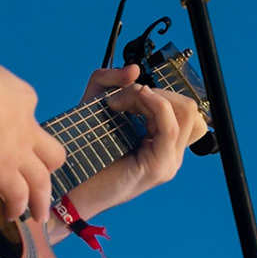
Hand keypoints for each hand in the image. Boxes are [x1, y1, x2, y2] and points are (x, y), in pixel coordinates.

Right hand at [0, 50, 66, 221]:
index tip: (10, 138)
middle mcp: (29, 126)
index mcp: (25, 98)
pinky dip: (18, 207)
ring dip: (41, 200)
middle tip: (44, 185)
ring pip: (42, 181)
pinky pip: (18, 195)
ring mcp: (19, 151)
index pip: (31, 118)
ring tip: (39, 214)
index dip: (24, 129)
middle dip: (50, 170)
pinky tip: (12, 215)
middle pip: (54, 155)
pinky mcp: (3, 169)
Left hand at [59, 65, 208, 223]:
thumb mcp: (95, 106)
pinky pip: (170, 125)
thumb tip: (134, 70)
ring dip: (150, 96)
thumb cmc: (82, 153)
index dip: (160, 93)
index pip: (184, 109)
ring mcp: (169, 162)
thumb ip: (110, 80)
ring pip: (183, 111)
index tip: (126, 95)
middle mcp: (170, 154)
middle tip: (120, 99)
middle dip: (155, 92)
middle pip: (187, 107)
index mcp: (162, 143)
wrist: (69, 187)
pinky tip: (131, 101)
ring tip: (119, 103)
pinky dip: (154, 105)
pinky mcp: (160, 166)